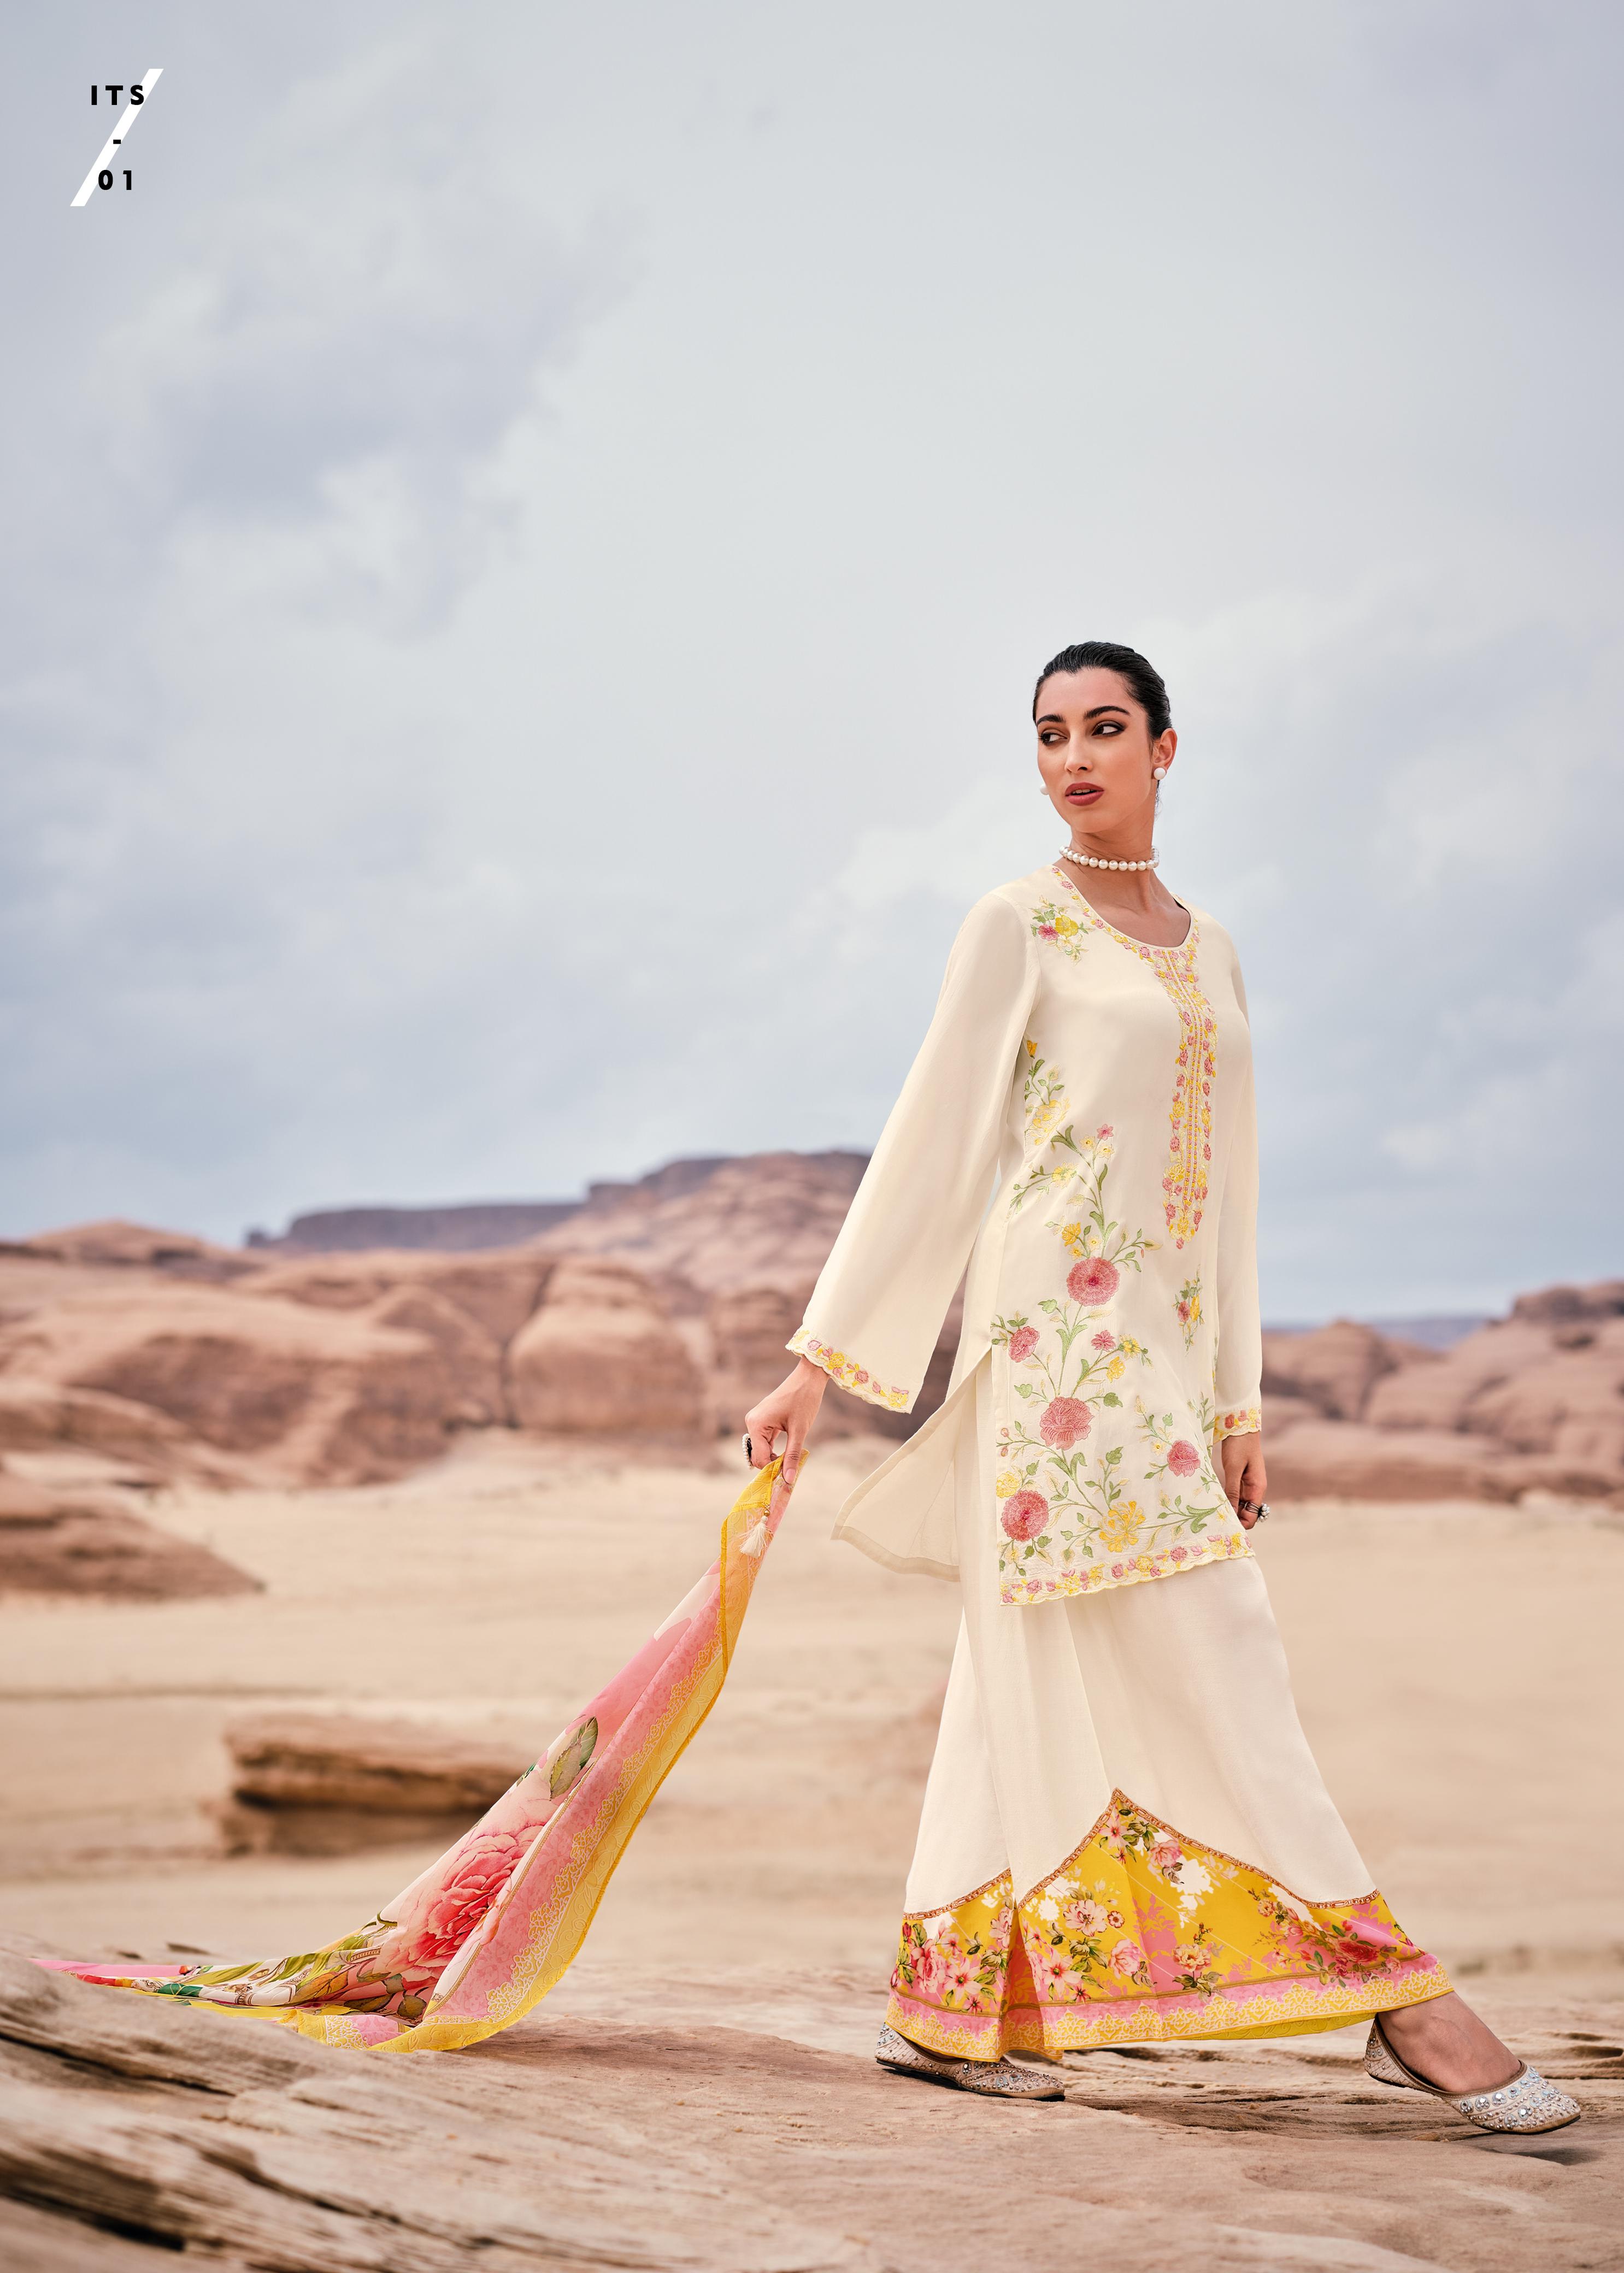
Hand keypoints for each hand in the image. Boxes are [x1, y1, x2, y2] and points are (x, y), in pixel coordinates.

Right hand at [743, 1357, 826, 1493]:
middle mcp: (752, 1422)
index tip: (787, 1479)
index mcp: (756, 1425)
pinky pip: (765, 1441)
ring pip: (762, 1449)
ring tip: (791, 1464)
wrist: (808, 1378)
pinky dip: (775, 1449)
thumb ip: (793, 1456)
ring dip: (774, 1458)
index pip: (760, 1458)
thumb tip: (789, 1480)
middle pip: (758, 1455)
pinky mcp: (763, 1420)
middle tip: (790, 1473)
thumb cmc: (804, 1400)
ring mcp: (756, 1421)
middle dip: (772, 1465)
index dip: (772, 1471)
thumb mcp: (799, 1431)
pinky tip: (787, 1455)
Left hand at [1219, 1430, 1265, 1528]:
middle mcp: (1254, 1489)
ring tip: (1211, 1511)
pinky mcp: (1240, 1478)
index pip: (1252, 1517)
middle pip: (1246, 1513)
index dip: (1240, 1524)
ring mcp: (1247, 1484)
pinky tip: (1214, 1499)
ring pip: (1239, 1505)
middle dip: (1233, 1518)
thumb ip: (1232, 1490)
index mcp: (1258, 1488)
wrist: (1240, 1425)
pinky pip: (1234, 1495)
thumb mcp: (1233, 1468)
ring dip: (1228, 1508)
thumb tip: (1230, 1513)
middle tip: (1214, 1520)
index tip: (1224, 1525)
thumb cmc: (1238, 1445)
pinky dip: (1226, 1498)